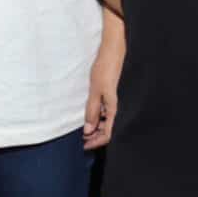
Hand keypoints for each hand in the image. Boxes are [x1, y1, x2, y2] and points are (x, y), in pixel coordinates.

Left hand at [84, 32, 123, 150]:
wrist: (113, 52)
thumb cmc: (105, 69)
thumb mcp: (95, 90)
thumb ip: (92, 110)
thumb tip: (88, 129)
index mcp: (113, 108)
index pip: (107, 134)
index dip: (96, 142)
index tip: (84, 144)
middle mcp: (115, 108)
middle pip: (108, 130)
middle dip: (95, 137)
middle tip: (82, 139)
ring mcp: (113, 102)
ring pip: (106, 122)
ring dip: (96, 128)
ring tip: (84, 129)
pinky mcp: (111, 96)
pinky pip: (106, 113)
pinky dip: (98, 118)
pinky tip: (91, 117)